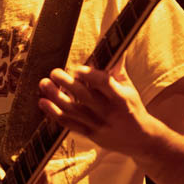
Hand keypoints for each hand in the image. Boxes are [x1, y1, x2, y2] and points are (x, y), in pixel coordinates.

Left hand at [37, 63, 154, 157]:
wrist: (141, 139)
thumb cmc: (133, 107)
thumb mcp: (129, 87)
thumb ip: (117, 68)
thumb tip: (112, 44)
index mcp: (121, 97)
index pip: (103, 83)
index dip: (88, 74)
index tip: (76, 68)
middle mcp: (109, 112)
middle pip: (84, 96)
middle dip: (66, 82)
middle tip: (54, 72)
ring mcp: (98, 125)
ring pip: (72, 110)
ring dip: (55, 96)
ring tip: (44, 84)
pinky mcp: (91, 135)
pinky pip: (69, 124)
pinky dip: (54, 113)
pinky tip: (43, 103)